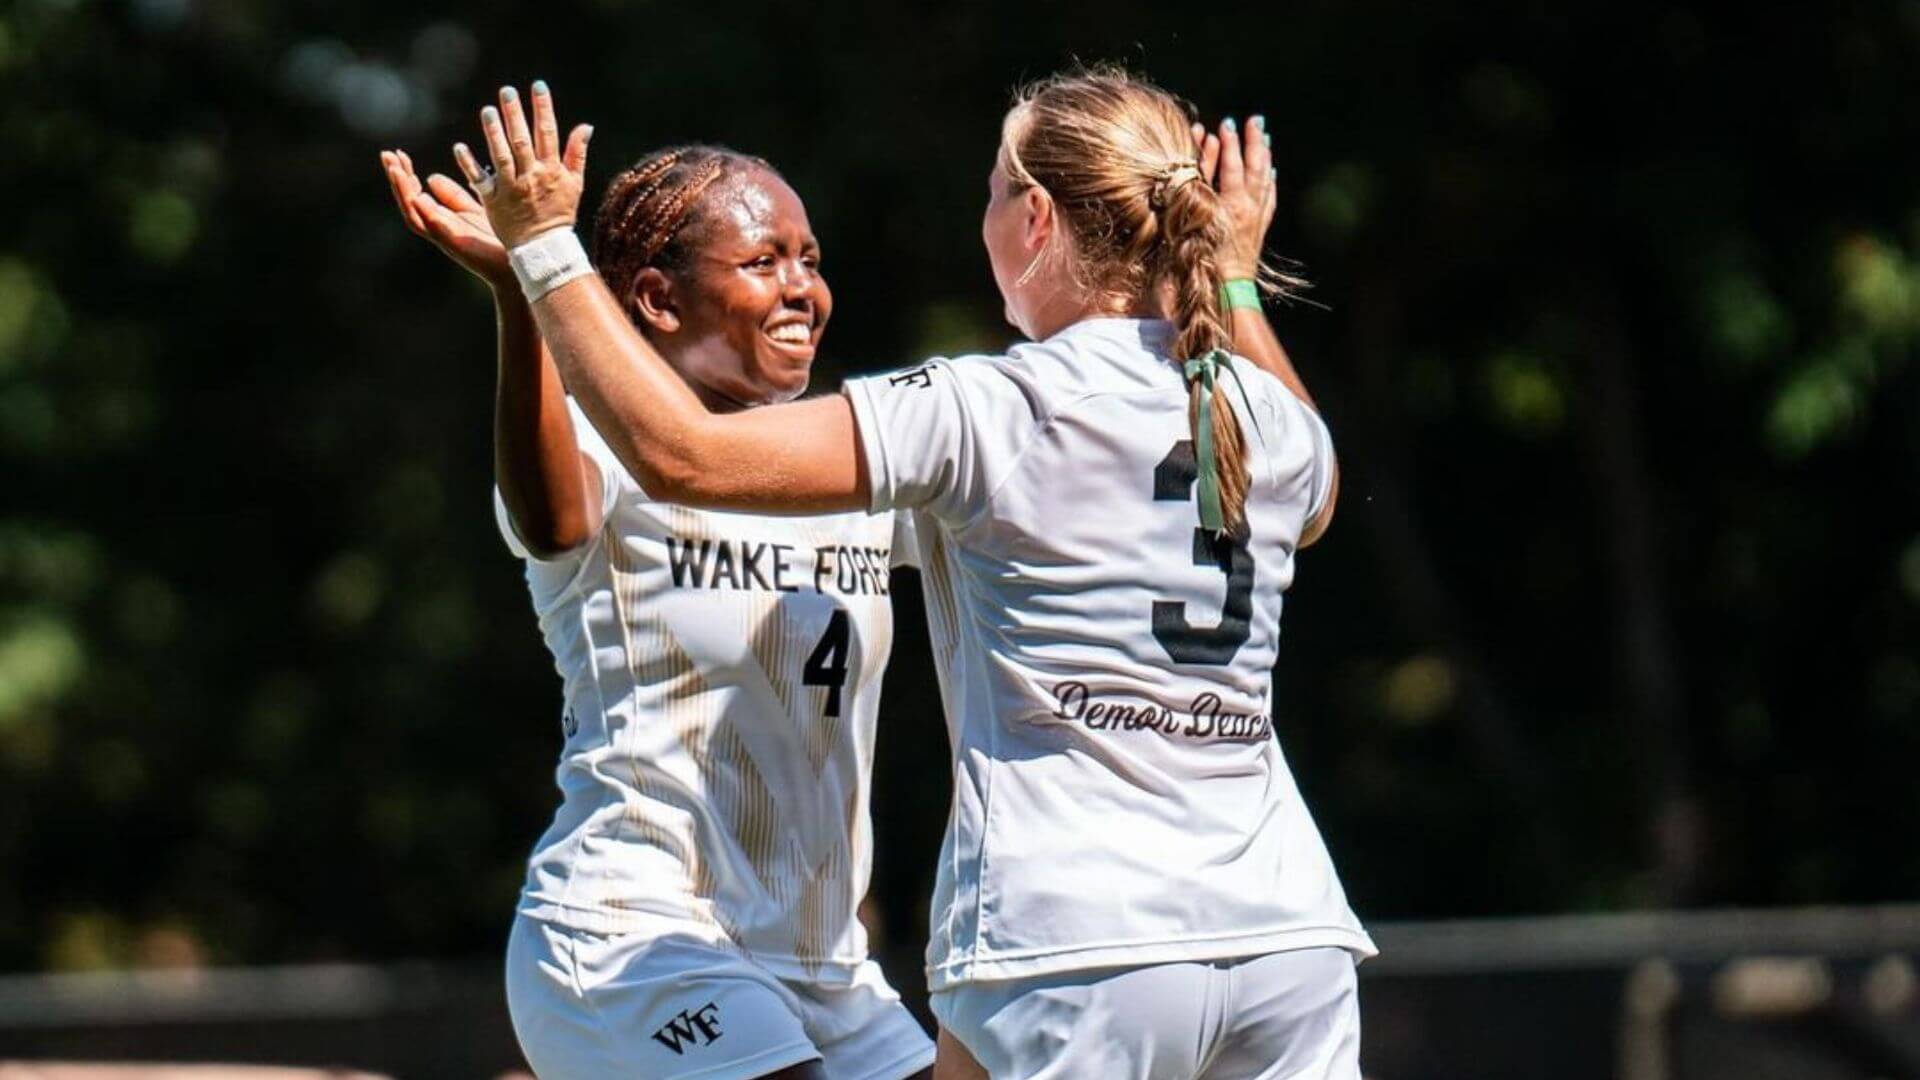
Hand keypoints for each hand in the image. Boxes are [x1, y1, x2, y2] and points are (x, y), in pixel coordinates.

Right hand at [380, 147, 512, 288]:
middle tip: (387, 155)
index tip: (398, 154)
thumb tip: (431, 178)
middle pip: (409, 204)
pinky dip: (425, 213)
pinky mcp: (458, 245)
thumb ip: (454, 197)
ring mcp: (446, 238)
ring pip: (415, 216)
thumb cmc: (500, 239)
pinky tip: (417, 196)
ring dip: (403, 193)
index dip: (405, 176)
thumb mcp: (475, 209)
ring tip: (395, 169)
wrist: (522, 261)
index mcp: (442, 219)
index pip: (416, 195)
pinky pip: (436, 229)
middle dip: (397, 180)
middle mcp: (440, 229)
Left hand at [456, 81, 591, 249]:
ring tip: (487, 111)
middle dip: (515, 114)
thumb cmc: (559, 214)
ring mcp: (512, 189)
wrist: (544, 248)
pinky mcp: (494, 202)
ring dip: (493, 133)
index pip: (548, 133)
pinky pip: (480, 181)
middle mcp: (531, 177)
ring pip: (501, 156)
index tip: (538, 86)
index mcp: (551, 171)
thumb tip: (585, 126)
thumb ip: (577, 154)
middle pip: (522, 141)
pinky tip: (460, 147)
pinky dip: (469, 165)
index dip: (543, 108)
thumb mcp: (574, 184)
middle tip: (506, 91)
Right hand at [1193, 115, 1275, 280]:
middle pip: (1255, 167)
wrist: (1226, 288)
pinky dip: (1270, 182)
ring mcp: (1257, 218)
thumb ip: (1201, 182)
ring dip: (1265, 156)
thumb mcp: (1195, 218)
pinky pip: (1269, 199)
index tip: (1226, 124)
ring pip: (1265, 180)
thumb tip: (1206, 154)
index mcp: (1232, 204)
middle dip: (1254, 141)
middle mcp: (1249, 208)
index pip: (1232, 165)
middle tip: (1255, 120)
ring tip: (1265, 136)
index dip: (1229, 143)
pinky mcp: (1260, 229)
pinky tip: (1270, 172)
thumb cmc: (1202, 256)